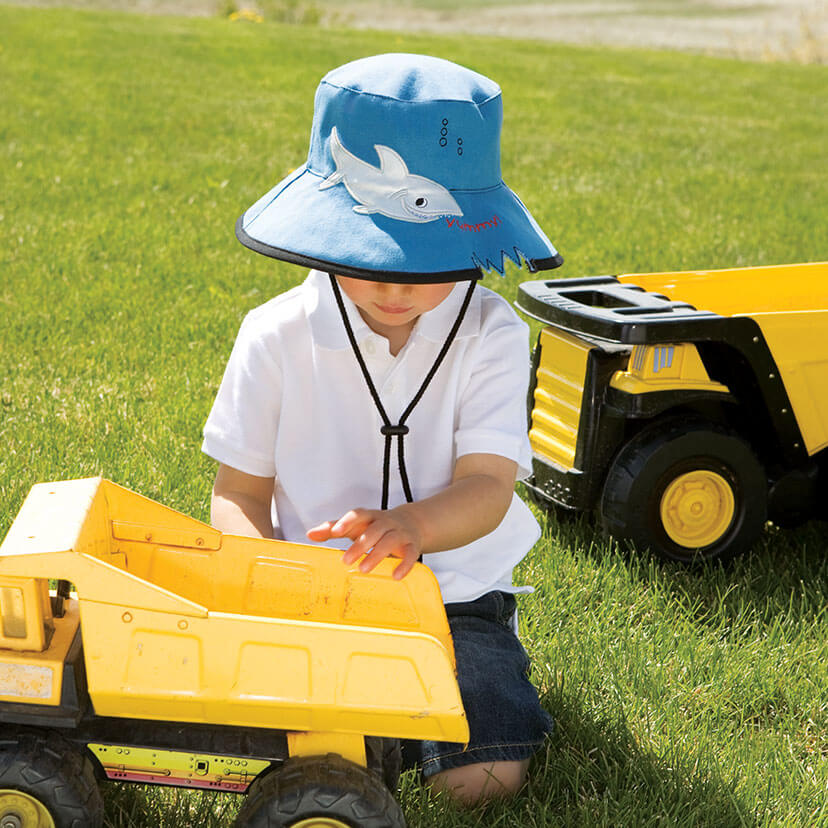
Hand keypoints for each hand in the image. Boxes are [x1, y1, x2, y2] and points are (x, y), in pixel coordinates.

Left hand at [307, 507, 422, 579]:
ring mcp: (400, 534)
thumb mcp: (356, 525)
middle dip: (360, 545)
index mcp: (370, 517)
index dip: (347, 522)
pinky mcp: (412, 546)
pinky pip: (411, 554)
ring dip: (377, 554)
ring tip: (364, 569)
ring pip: (390, 541)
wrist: (411, 523)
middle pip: (374, 530)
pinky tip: (395, 576)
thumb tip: (310, 534)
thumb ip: (333, 528)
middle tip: (345, 561)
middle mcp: (385, 523)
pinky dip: (405, 565)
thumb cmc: (376, 526)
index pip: (358, 514)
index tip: (335, 532)